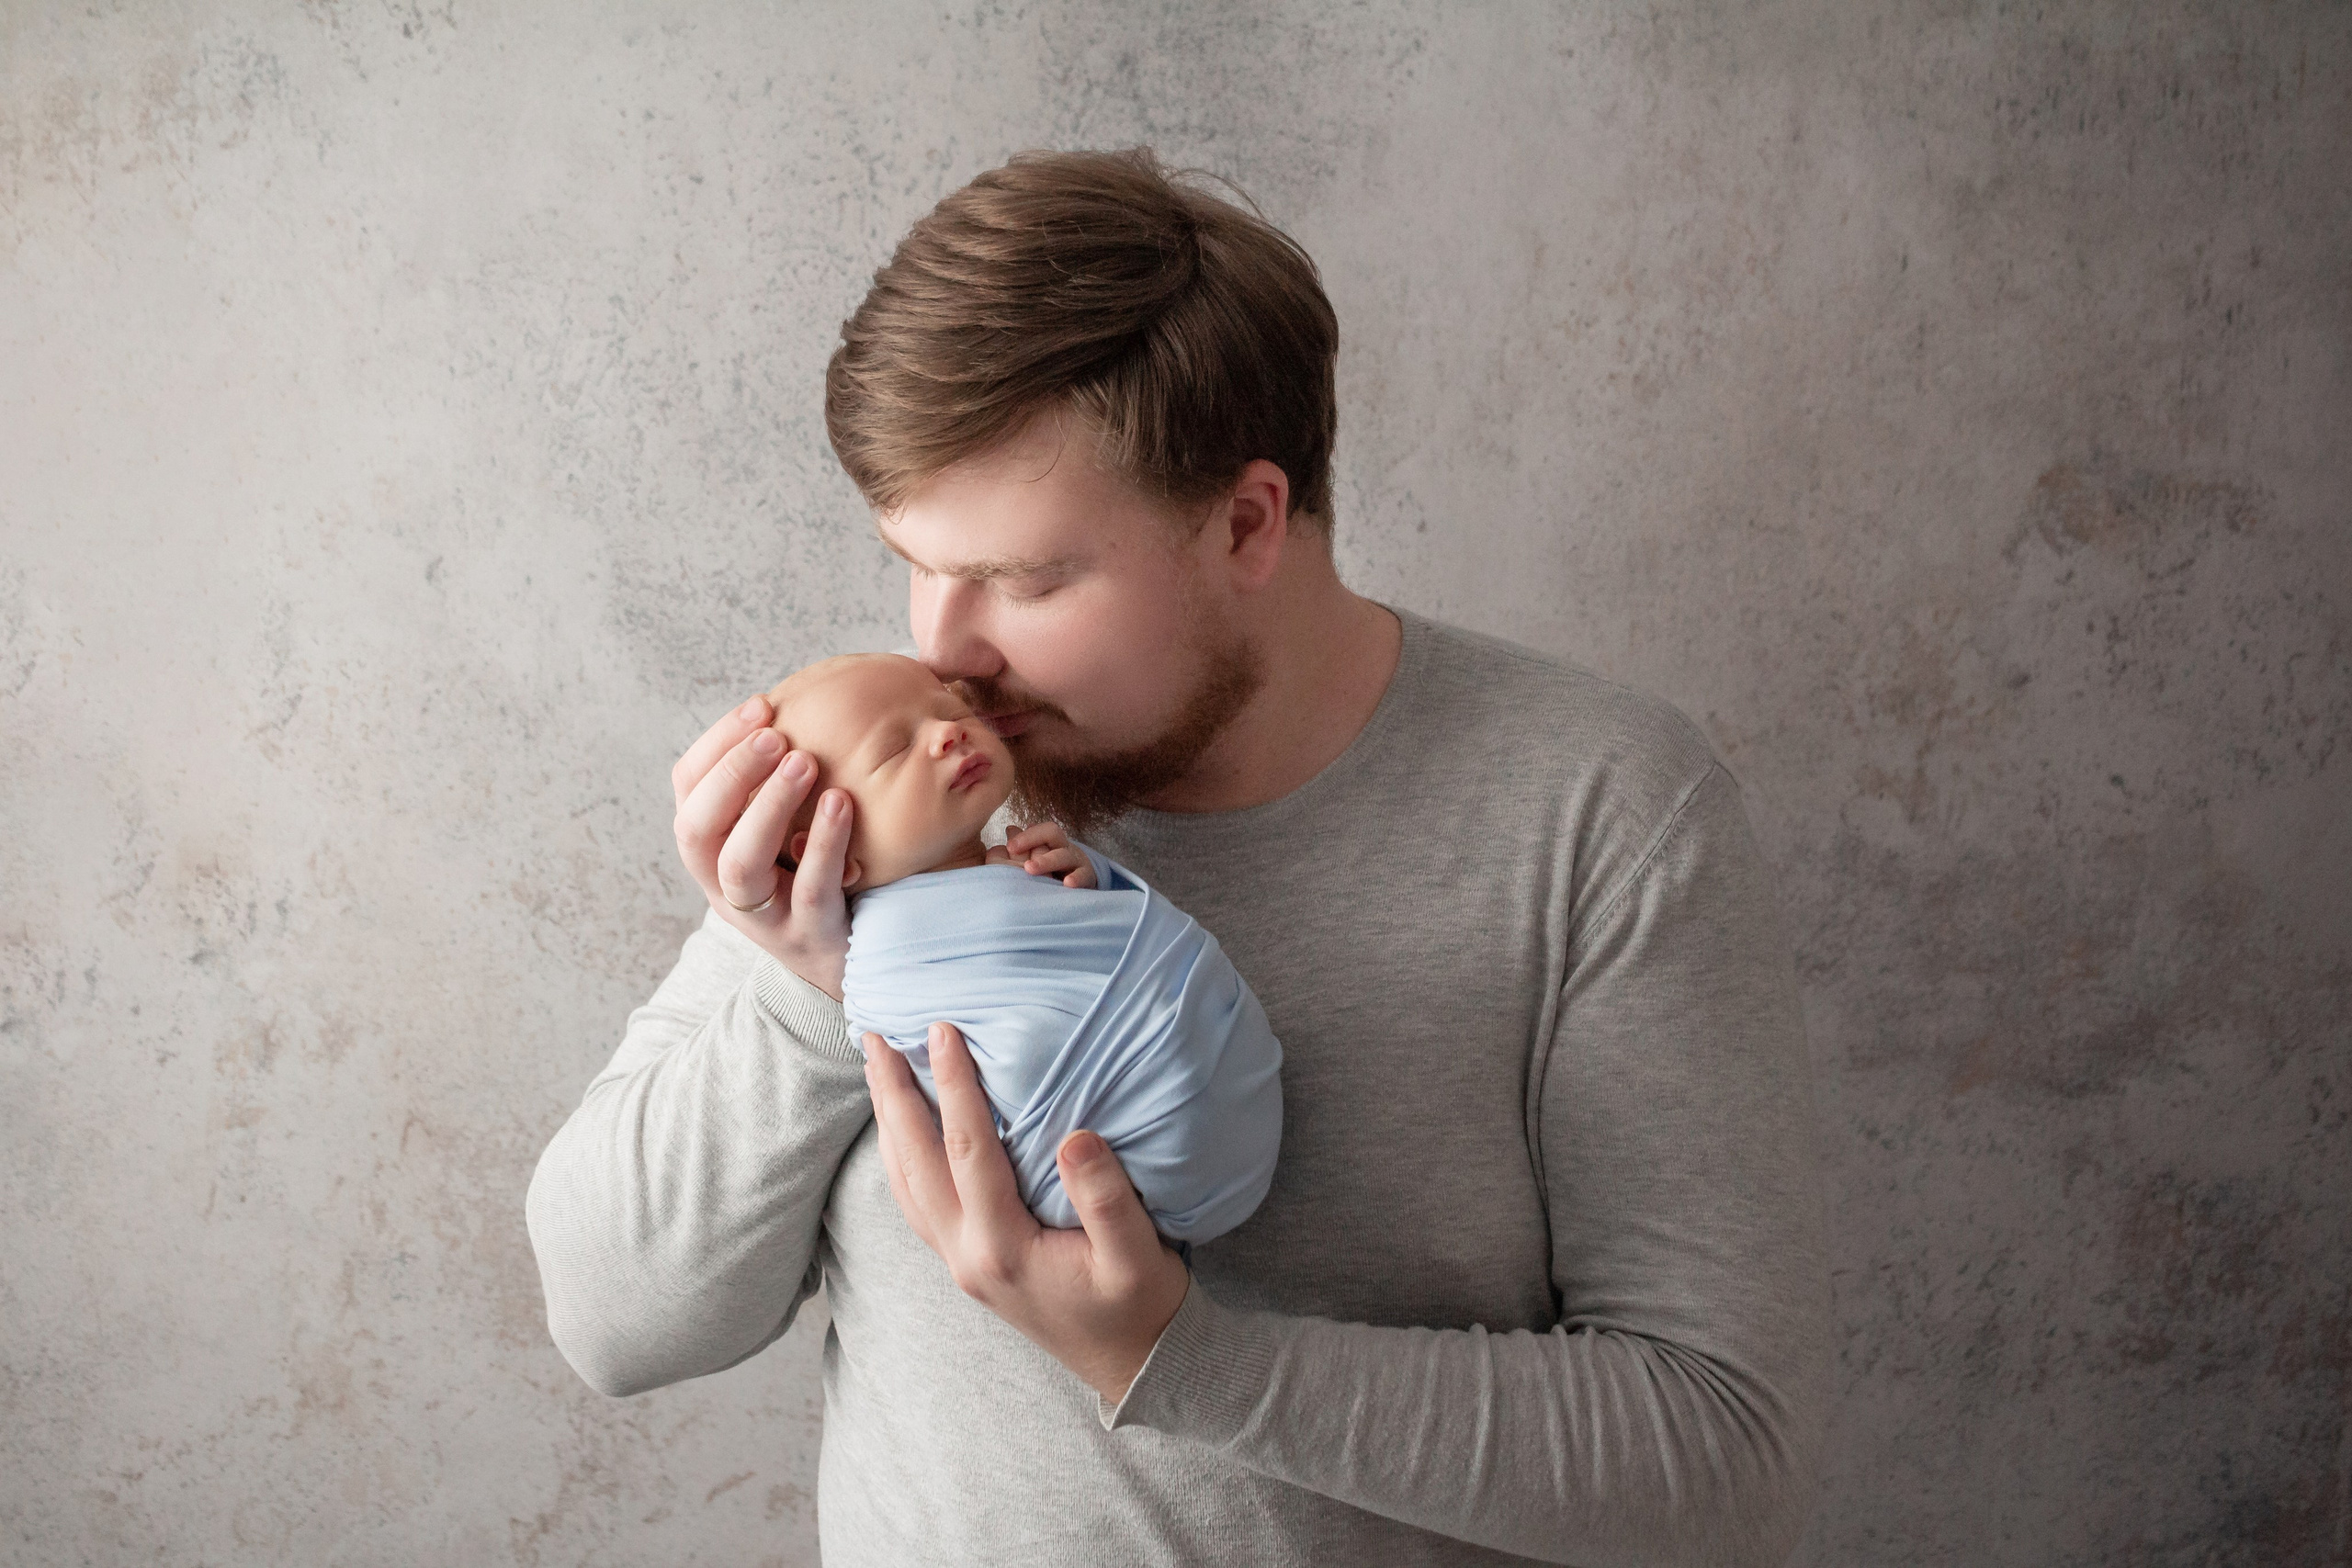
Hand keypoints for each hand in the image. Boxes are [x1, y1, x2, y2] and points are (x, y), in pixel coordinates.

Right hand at [671, 693, 856, 998]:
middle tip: (776, 735)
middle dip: (731, 773)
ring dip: (766, 807)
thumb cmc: (818, 873)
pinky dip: (823, 844)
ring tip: (804, 762)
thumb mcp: (786, 827)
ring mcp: (763, 914)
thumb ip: (778, 779)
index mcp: (710, 848)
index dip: (717, 744)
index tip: (762, 705)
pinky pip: (808, 888)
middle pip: (697, 828)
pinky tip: (843, 803)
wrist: (851, 958)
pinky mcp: (808, 934)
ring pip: (740, 864)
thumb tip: (804, 699)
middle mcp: (723, 883)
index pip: (688, 788)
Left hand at [862, 1021, 1188, 1404]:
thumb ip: (1107, 1200)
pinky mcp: (966, 1262)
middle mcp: (966, 1255)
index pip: (967, 1152)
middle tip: (874, 1037)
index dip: (954, 1087)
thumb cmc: (1139, 1306)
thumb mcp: (1138, 1256)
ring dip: (889, 1124)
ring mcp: (959, 1262)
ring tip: (877, 1070)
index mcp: (1002, 1248)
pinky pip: (918, 1201)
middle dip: (893, 1098)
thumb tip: (1076, 1136)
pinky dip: (902, 1156)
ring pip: (906, 1185)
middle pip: (915, 1164)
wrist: (1131, 1365)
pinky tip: (903, 1130)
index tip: (942, 1031)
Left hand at [985, 821, 1096, 887]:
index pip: (1041, 829)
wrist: (1083, 883)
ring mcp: (1076, 862)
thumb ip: (1023, 847)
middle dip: (1033, 841)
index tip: (1010, 846)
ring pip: (1064, 856)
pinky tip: (1068, 883)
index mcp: (1051, 841)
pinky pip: (1083, 876)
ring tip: (1030, 869)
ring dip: (1047, 861)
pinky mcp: (1087, 878)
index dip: (1027, 835)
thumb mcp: (1038, 856)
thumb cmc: (1053, 871)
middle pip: (1053, 835)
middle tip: (1015, 854)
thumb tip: (1010, 829)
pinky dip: (1077, 878)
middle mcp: (1064, 847)